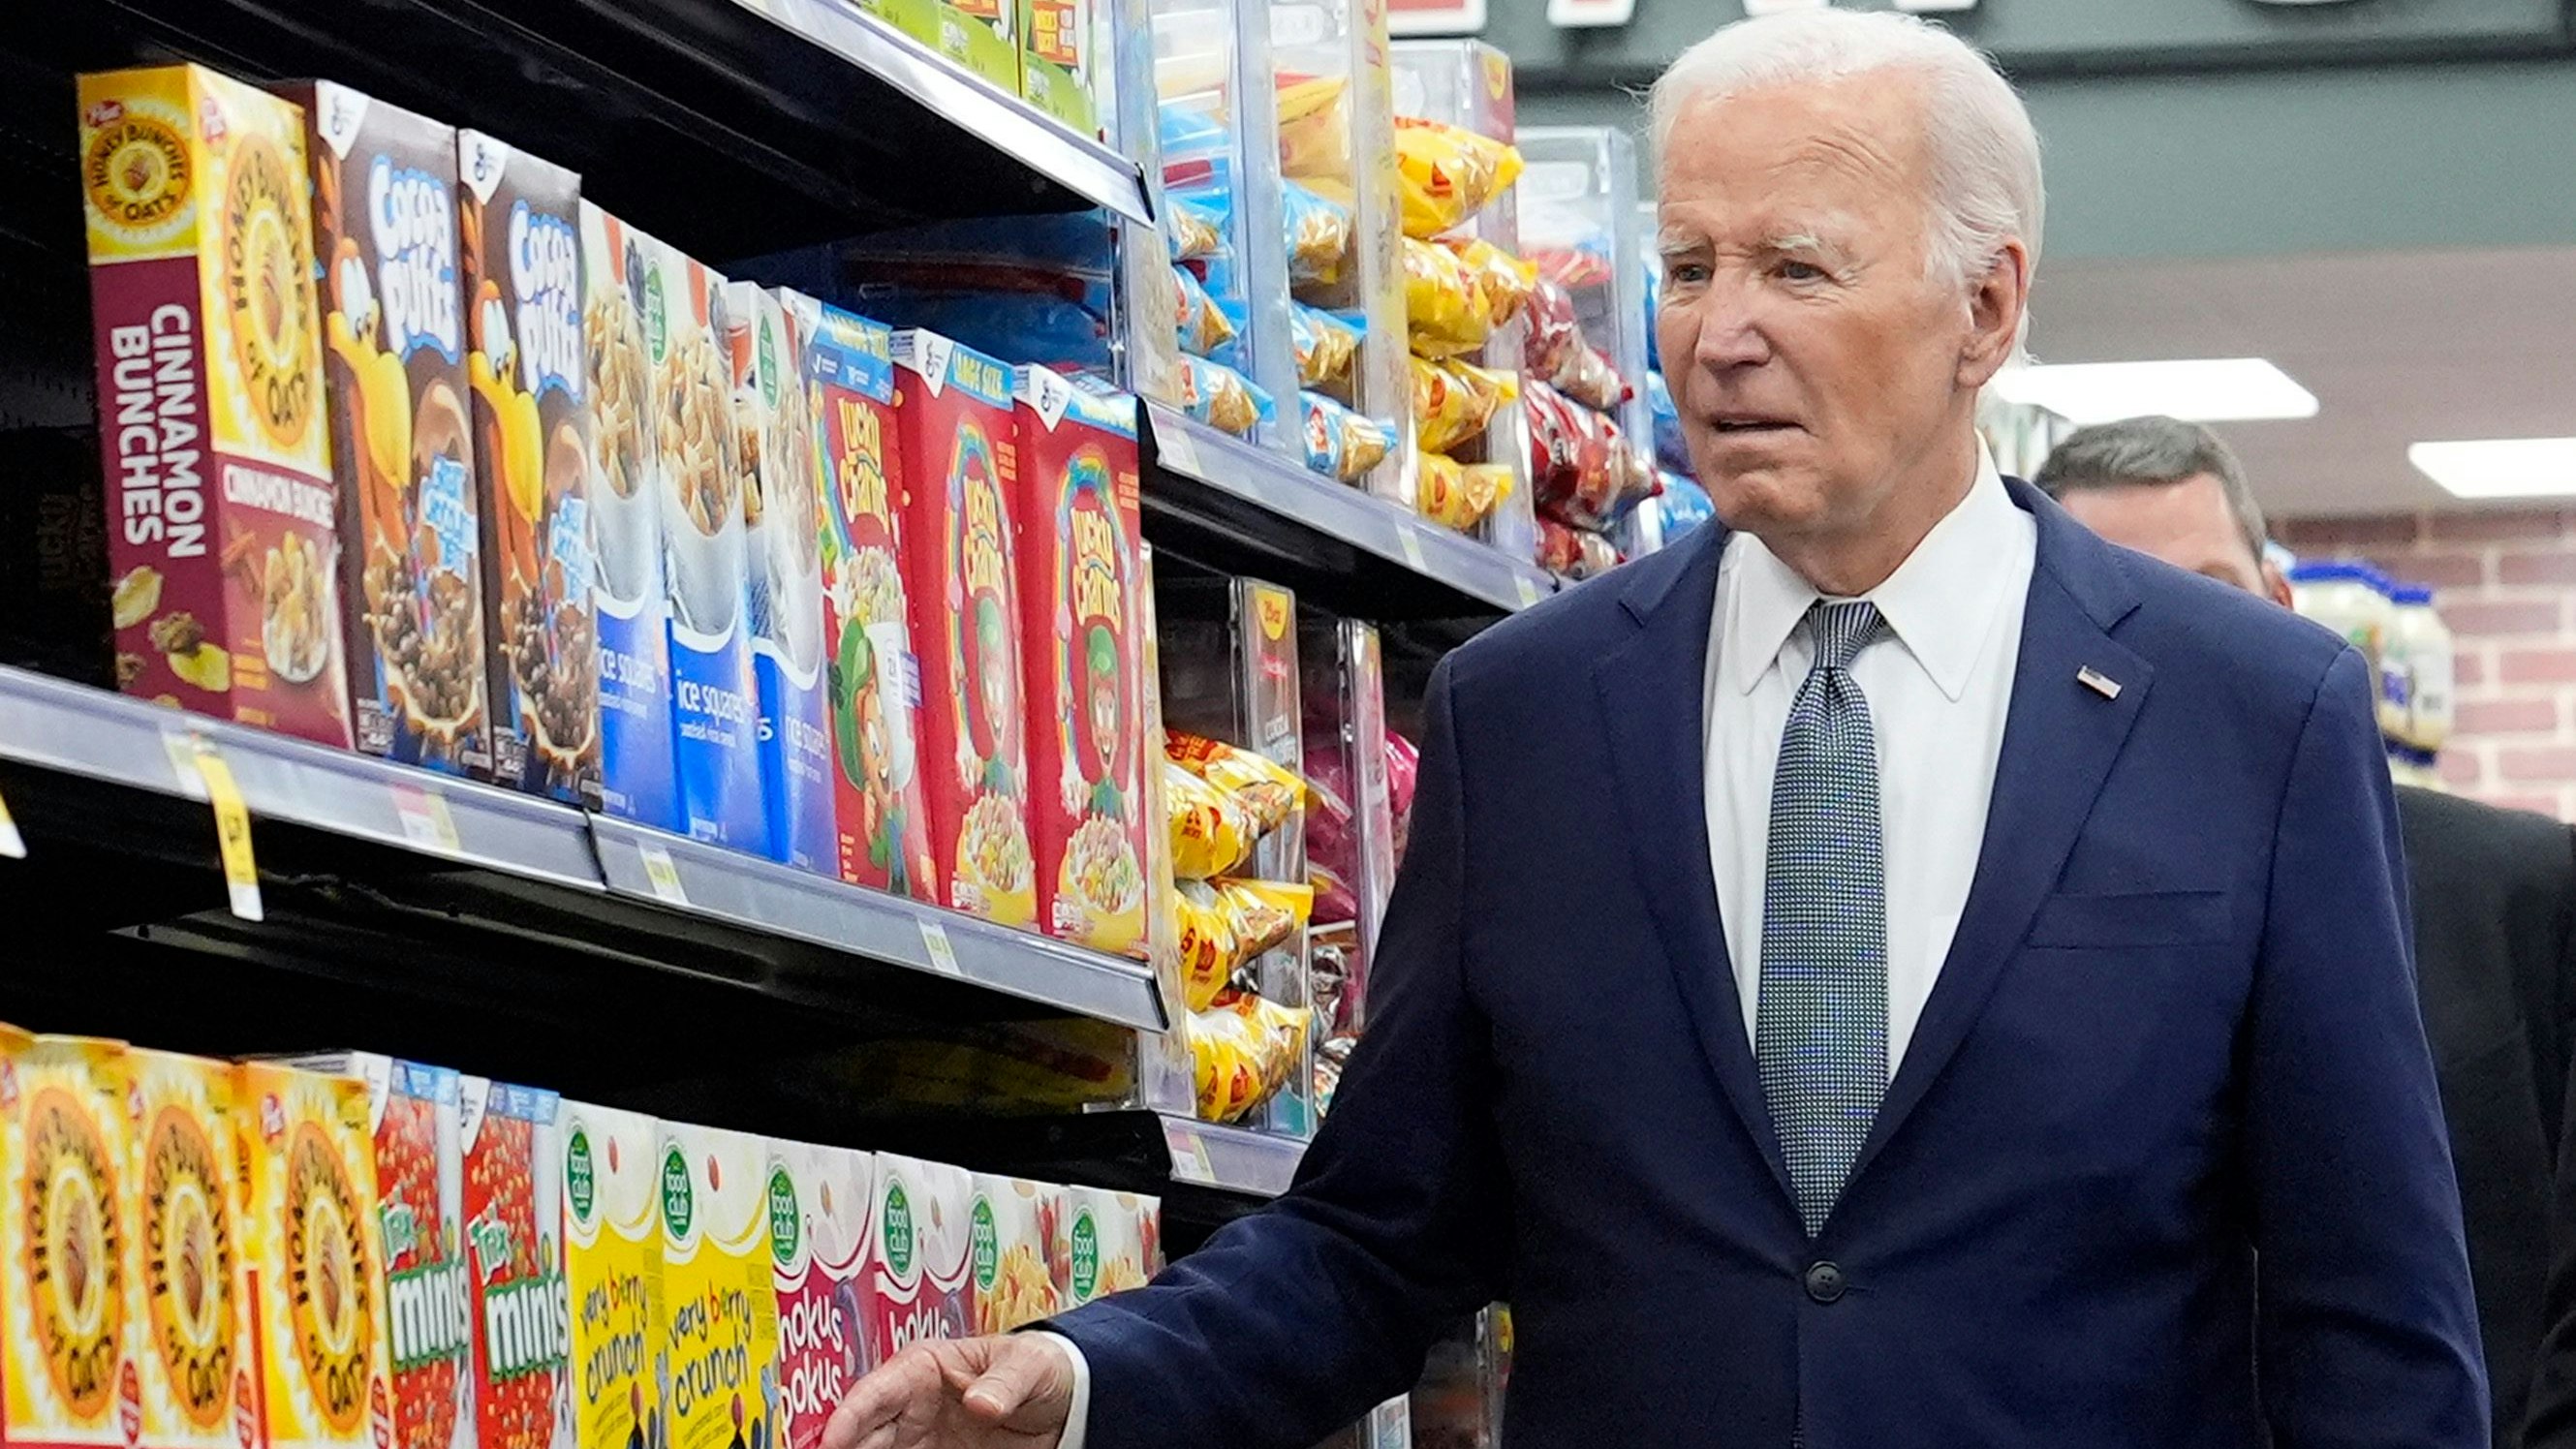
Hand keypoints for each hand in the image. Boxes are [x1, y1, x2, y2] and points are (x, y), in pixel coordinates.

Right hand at [822, 1335, 1075, 1448]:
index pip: (876, 1391)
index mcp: (924, 1367)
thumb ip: (1005, 1383)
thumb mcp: (1029, 1366)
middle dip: (841, 1447)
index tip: (831, 1440)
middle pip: (863, 1433)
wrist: (1064, 1400)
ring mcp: (918, 1439)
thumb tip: (981, 1403)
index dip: (849, 1416)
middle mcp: (911, 1404)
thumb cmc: (1038, 1366)